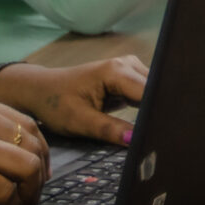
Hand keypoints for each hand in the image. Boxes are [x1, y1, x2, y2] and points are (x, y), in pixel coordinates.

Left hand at [0, 56, 149, 145]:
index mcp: (116, 71)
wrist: (41, 90)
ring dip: (155, 110)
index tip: (163, 132)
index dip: (159, 112)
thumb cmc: (55, 103)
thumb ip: (110, 130)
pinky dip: (148, 108)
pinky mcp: (128, 78)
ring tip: (156, 132)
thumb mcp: (80, 121)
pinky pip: (146, 93)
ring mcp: (129, 69)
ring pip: (154, 92)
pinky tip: (148, 123)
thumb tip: (136, 140)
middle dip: (159, 112)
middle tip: (162, 137)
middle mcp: (127, 65)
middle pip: (156, 90)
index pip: (150, 92)